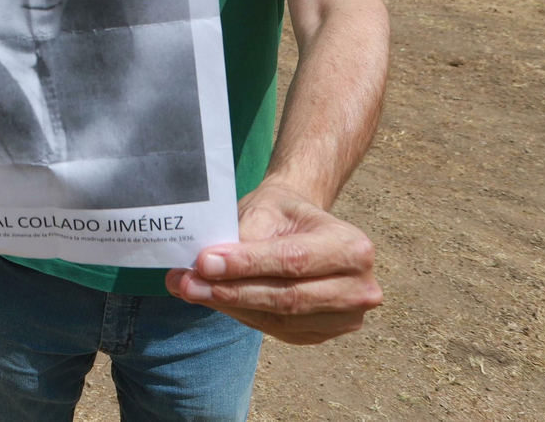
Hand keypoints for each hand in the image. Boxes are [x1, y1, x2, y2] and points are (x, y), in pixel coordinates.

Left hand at [164, 181, 381, 344]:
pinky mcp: (321, 334)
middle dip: (230, 291)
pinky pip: (276, 331)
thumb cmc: (283, 213)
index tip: (203, 262)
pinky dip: (240, 315)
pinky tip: (212, 300)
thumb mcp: (266, 209)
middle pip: (287, 297)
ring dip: (228, 306)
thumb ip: (243, 239)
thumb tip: (205, 266)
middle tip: (186, 283)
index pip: (292, 261)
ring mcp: (345, 317)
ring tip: (188, 289)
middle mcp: (358, 287)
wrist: (302, 226)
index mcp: (352, 247)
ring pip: (278, 319)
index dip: (246, 264)